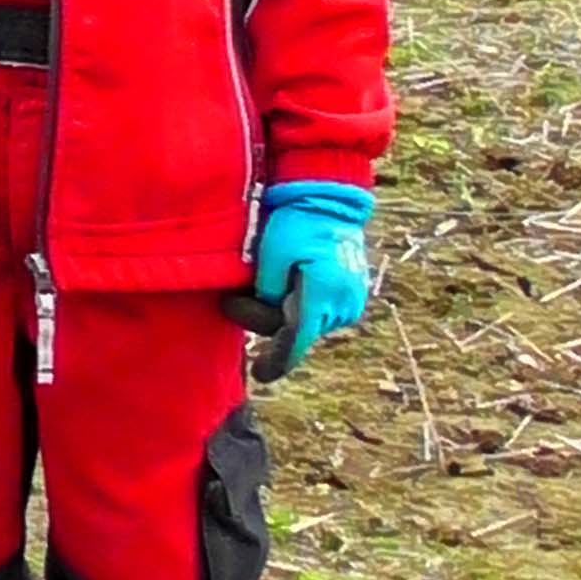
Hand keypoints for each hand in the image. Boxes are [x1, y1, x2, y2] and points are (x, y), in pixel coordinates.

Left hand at [253, 182, 372, 370]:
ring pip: (304, 322)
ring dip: (280, 311)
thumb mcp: (274, 252)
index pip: (295, 339)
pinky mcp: (348, 296)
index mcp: (322, 296)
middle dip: (263, 319)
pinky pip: (315, 311)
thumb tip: (269, 310)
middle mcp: (341, 306)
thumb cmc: (297, 223)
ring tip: (264, 279)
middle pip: (293, 331)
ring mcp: (348, 303)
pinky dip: (296, 304)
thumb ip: (269, 288)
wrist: (330, 203)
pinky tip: (284, 283)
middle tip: (232, 298)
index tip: (261, 376)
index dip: (277, 360)